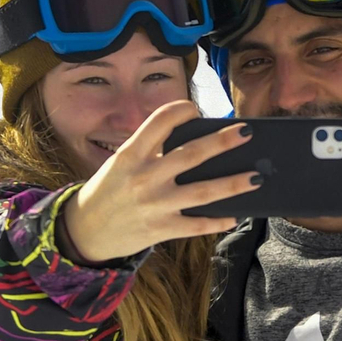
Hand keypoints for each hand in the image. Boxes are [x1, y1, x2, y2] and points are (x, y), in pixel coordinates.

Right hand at [62, 100, 259, 263]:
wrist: (84, 231)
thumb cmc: (109, 191)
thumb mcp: (121, 164)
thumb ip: (152, 152)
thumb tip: (198, 142)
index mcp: (131, 154)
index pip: (160, 122)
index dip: (181, 110)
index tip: (195, 109)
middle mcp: (144, 177)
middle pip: (192, 154)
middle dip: (223, 142)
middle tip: (247, 131)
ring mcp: (154, 205)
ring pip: (203, 192)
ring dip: (233, 184)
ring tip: (257, 177)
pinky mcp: (161, 229)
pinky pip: (197, 225)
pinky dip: (218, 220)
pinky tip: (235, 215)